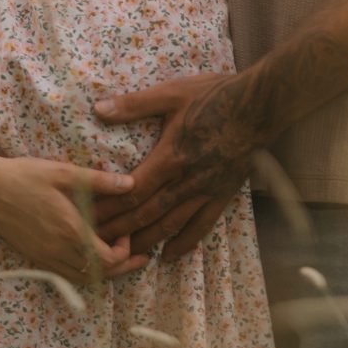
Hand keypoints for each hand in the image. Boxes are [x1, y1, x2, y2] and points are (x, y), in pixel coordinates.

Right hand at [0, 150, 146, 284]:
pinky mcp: (34, 257)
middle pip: (100, 275)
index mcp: (70, 231)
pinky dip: (84, 273)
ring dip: (105, 274)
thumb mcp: (65, 173)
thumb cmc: (26, 176)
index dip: (125, 251)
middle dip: (123, 268)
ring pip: (82, 279)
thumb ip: (99, 181)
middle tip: (140, 257)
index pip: (109, 259)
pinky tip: (90, 258)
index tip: (127, 231)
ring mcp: (45, 257)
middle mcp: (58, 250)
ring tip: (119, 260)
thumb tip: (131, 184)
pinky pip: (65, 275)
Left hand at [92, 72, 252, 261]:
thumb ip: (135, 104)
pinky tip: (169, 255)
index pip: (132, 191)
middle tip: (95, 243)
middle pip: (146, 214)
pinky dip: (184, 243)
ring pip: (170, 225)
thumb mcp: (172, 92)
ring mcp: (206, 191)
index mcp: (171, 157)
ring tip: (124, 255)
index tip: (86, 216)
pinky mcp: (223, 195)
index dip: (108, 207)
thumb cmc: (215, 95)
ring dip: (145, 241)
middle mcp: (187, 181)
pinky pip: (202, 226)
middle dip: (119, 230)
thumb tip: (99, 109)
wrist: (261, 106)